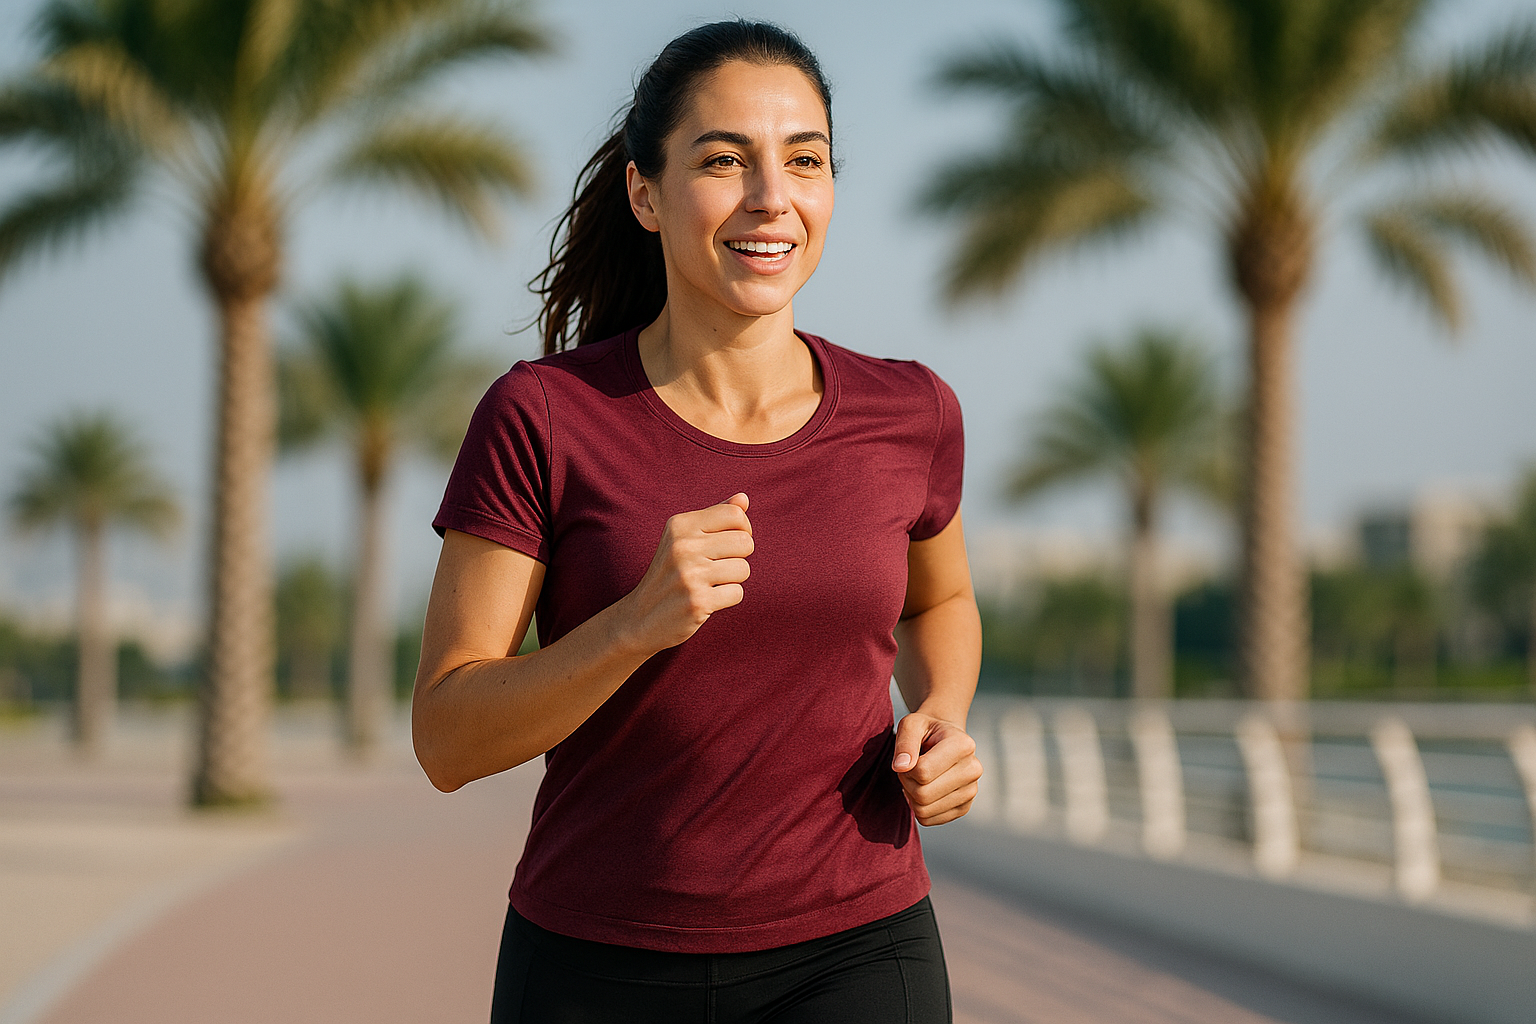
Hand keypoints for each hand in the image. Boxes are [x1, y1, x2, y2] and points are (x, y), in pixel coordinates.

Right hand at [617, 493, 752, 652]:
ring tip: (710, 583)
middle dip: (739, 557)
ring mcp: (689, 575)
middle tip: (719, 567)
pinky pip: (737, 593)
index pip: (735, 514)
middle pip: (744, 542)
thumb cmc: (669, 574)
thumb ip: (714, 516)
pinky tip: (708, 599)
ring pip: (743, 569)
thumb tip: (744, 498)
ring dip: (733, 580)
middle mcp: (683, 546)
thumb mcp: (683, 539)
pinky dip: (727, 598)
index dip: (743, 530)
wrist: (638, 619)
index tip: (730, 543)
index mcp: (680, 525)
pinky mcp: (697, 602)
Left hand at [891, 712, 981, 825]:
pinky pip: (928, 819)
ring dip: (910, 795)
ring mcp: (971, 791)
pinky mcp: (964, 808)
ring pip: (924, 810)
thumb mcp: (911, 725)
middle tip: (909, 768)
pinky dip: (918, 807)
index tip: (909, 757)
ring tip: (917, 777)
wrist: (944, 740)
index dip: (906, 767)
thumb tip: (901, 767)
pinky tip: (924, 789)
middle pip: (923, 794)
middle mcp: (973, 770)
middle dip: (906, 782)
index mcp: (963, 745)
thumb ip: (904, 742)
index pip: (923, 772)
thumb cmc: (925, 730)